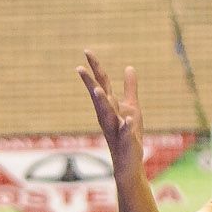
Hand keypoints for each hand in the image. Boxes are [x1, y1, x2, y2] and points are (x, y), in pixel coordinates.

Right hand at [78, 51, 145, 178]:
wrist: (128, 161)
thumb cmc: (128, 133)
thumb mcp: (132, 106)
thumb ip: (130, 87)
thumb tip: (129, 67)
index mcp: (109, 105)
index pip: (101, 83)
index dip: (94, 67)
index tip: (86, 51)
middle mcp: (107, 115)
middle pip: (98, 95)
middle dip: (89, 82)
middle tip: (79, 68)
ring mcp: (114, 127)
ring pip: (107, 113)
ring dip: (103, 102)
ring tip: (98, 90)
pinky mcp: (125, 140)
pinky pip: (124, 132)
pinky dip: (126, 126)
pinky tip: (128, 121)